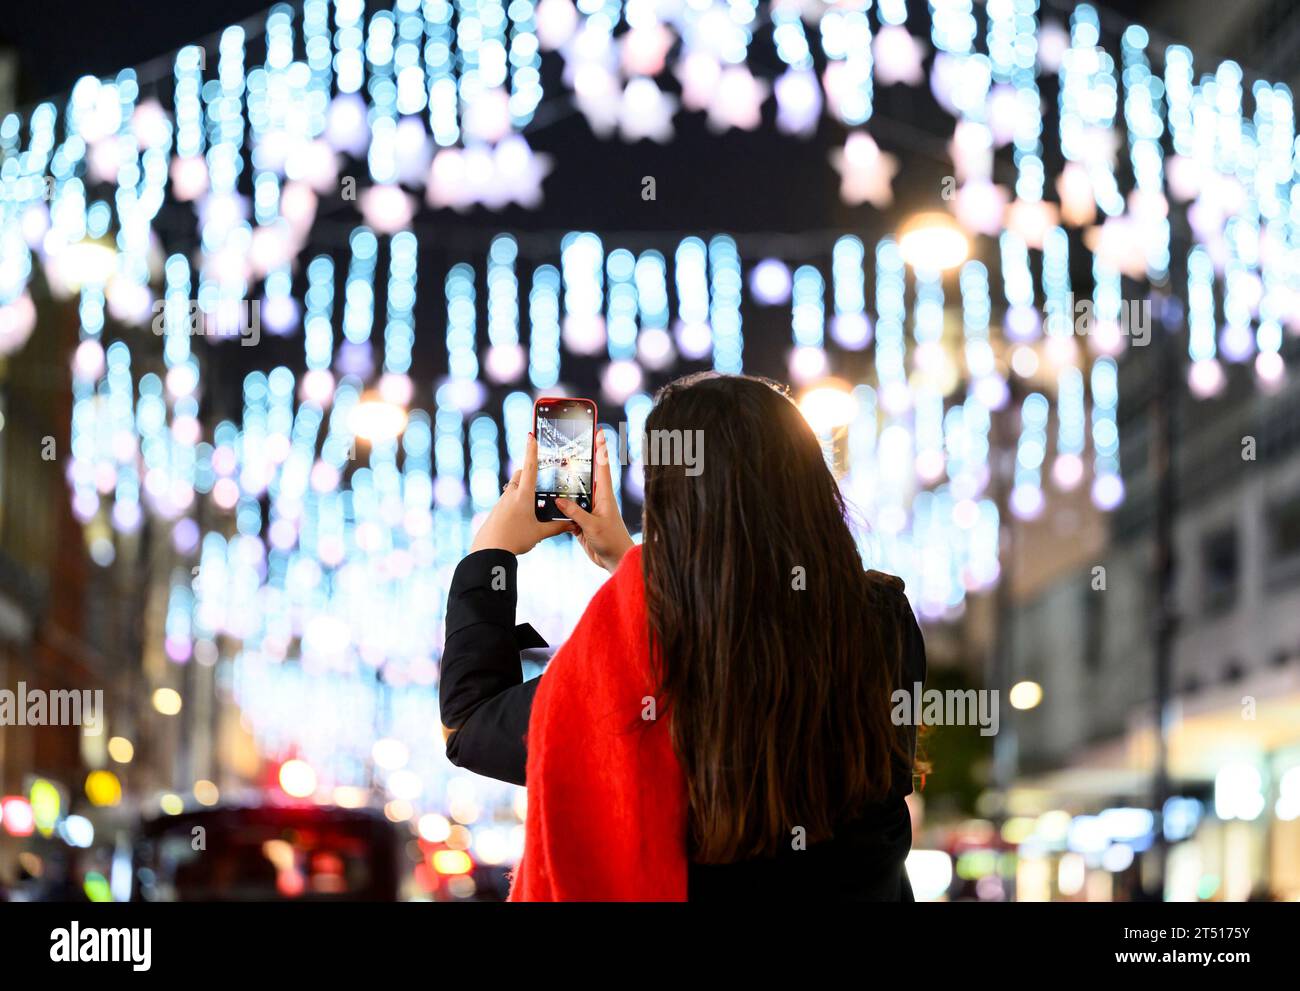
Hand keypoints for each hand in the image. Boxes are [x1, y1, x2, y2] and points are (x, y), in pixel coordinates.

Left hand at [471, 433, 573, 555]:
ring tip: (534, 501)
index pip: (530, 468)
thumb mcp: (539, 534)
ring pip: (513, 488)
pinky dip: (516, 502)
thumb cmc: (514, 540)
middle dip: (529, 472)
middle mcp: (511, 495)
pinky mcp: (496, 511)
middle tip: (540, 475)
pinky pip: (507, 500)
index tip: (531, 435)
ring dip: (523, 489)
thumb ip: (556, 528)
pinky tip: (521, 516)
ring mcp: (501, 502)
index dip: (531, 450)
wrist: (488, 551)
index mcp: (523, 495)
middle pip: (520, 475)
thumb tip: (572, 524)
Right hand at [555, 430, 634, 573]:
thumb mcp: (591, 525)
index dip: (600, 448)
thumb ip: (574, 512)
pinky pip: (568, 509)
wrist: (615, 560)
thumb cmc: (611, 541)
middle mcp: (597, 499)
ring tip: (553, 467)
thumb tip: (558, 499)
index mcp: (604, 495)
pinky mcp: (581, 520)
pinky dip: (559, 505)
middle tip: (570, 442)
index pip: (602, 466)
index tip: (598, 431)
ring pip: (574, 492)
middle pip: (586, 474)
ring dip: (565, 483)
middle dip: (580, 459)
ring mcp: (588, 509)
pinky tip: (548, 499)